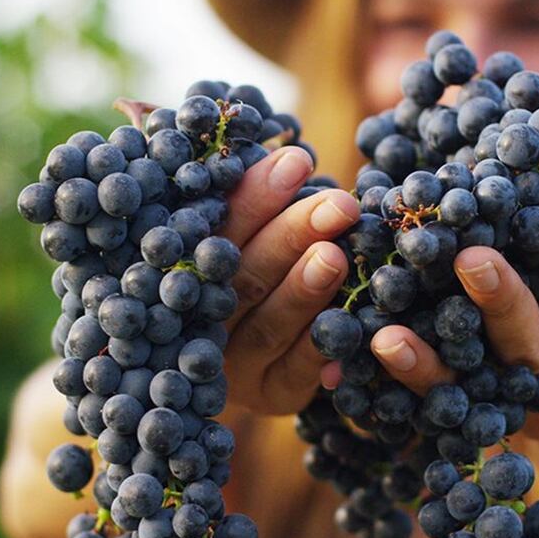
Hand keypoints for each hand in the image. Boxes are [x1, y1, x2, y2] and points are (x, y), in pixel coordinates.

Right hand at [219, 146, 359, 414]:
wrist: (258, 360)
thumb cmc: (258, 268)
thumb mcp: (246, 232)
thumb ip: (245, 198)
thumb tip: (266, 141)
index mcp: (185, 271)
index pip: (215, 230)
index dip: (254, 196)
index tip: (297, 159)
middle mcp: (200, 321)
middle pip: (242, 278)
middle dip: (290, 235)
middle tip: (337, 204)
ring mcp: (235, 366)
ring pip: (268, 326)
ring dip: (303, 290)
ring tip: (335, 256)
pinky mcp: (272, 396)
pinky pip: (298, 373)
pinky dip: (323, 347)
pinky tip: (352, 321)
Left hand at [324, 190, 538, 437]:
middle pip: (530, 350)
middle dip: (503, 301)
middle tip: (473, 256)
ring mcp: (509, 415)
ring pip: (470, 386)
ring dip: (431, 357)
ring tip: (392, 330)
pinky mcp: (469, 420)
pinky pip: (434, 400)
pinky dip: (405, 373)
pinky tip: (376, 345)